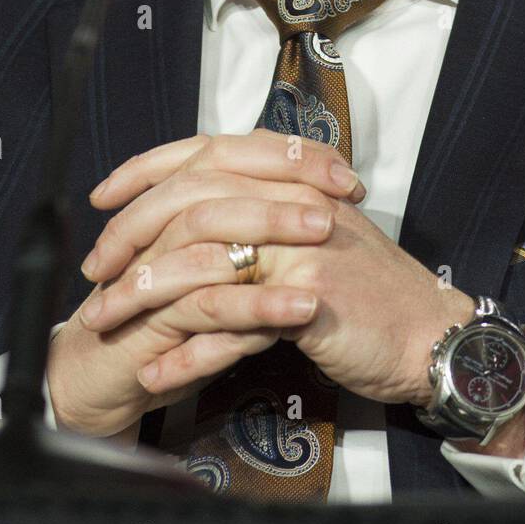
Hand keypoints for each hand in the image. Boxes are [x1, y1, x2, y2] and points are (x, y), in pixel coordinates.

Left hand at [83, 129, 478, 407]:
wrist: (428, 331)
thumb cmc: (370, 289)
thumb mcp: (315, 231)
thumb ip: (264, 212)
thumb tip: (199, 209)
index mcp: (290, 177)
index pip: (205, 150)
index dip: (146, 168)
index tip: (104, 195)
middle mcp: (292, 197)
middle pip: (190, 197)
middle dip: (130, 233)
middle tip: (96, 268)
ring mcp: (300, 241)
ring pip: (200, 257)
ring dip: (144, 295)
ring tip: (106, 323)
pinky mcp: (307, 291)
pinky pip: (229, 322)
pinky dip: (187, 353)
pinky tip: (156, 373)